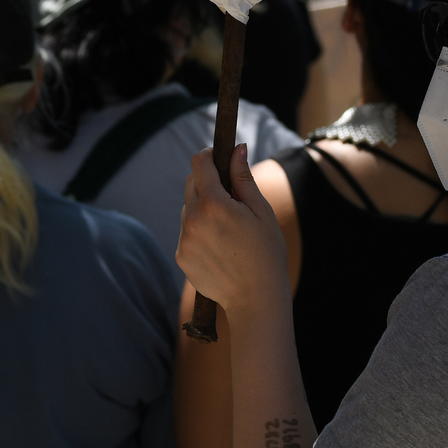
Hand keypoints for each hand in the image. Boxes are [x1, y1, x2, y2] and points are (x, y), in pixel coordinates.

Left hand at [177, 145, 289, 316]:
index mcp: (214, 203)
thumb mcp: (261, 211)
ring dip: (203, 208)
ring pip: (188, 209)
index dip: (209, 156)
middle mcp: (193, 218)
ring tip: (228, 228)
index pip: (199, 163)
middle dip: (207, 182)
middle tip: (229, 196)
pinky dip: (199, 231)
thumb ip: (244, 178)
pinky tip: (220, 246)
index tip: (219, 158)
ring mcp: (184, 238)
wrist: (256, 299)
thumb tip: (237, 148)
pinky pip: (187, 232)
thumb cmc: (266, 253)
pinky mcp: (181, 255)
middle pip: (191, 183)